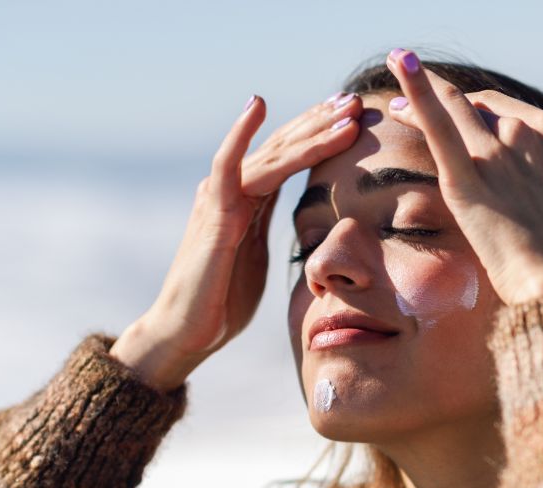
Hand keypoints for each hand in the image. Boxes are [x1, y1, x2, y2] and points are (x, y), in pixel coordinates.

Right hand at [110, 92, 362, 390]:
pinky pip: (227, 167)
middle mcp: (233, 190)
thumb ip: (270, 231)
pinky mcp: (213, 215)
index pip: (290, 158)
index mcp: (249, 201)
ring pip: (270, 154)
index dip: (321, 135)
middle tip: (356, 100)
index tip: (354, 117)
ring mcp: (220, 199)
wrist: (187, 332)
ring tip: (341, 111)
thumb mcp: (257, 258)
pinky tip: (258, 106)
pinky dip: (241, 135)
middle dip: (321, 122)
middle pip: (283, 147)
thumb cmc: (222, 301)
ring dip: (308, 131)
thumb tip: (301, 226)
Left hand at [385, 49, 542, 303]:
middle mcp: (523, 134)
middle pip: (476, 109)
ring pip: (452, 109)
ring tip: (395, 91)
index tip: (463, 116)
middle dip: (448, 105)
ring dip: (420, 92)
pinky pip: (437, 125)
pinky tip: (400, 62)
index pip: (508, 111)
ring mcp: (493, 155)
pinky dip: (418, 91)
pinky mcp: (465, 180)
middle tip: (410, 106)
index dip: (482, 111)